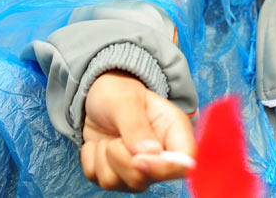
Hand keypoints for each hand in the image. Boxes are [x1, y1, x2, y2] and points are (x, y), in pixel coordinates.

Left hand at [81, 71, 194, 191]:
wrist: (98, 98)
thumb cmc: (118, 92)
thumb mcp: (125, 99)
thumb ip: (136, 125)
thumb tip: (150, 153)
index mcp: (174, 131)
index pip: (184, 163)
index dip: (163, 168)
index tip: (137, 159)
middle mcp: (161, 155)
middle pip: (147, 179)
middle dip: (122, 160)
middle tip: (116, 137)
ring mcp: (141, 169)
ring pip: (123, 184)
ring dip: (104, 160)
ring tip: (108, 137)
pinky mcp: (119, 176)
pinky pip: (102, 182)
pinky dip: (91, 163)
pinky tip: (98, 145)